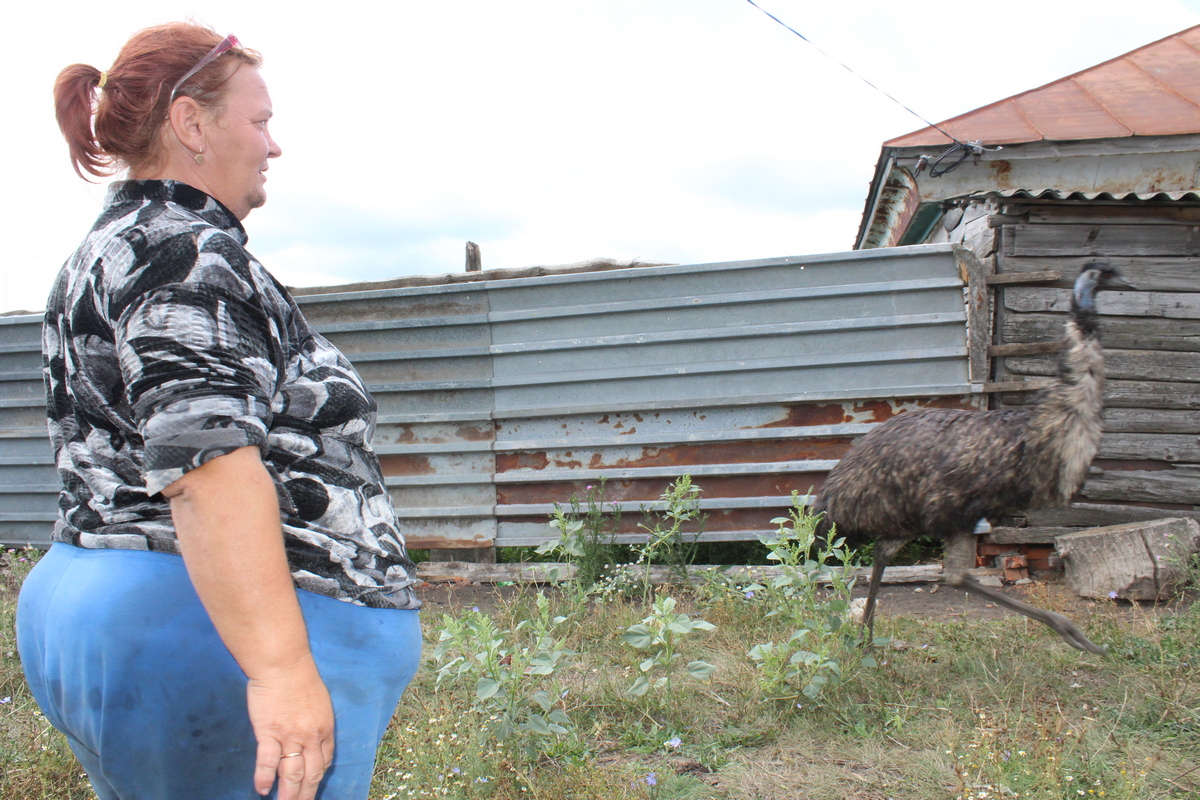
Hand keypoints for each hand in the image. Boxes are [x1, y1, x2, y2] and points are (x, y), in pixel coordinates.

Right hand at [246, 655, 334, 799]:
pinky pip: (268, 761)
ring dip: (288, 794)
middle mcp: (311, 736)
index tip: (311, 787)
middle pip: (310, 773)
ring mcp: (290, 736)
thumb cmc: (301, 677)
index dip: (317, 777)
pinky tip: (262, 790)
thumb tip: (313, 737)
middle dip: (305, 794)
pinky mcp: (269, 733)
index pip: (324, 761)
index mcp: (325, 728)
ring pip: (292, 773)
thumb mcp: (320, 701)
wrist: (283, 664)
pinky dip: (265, 777)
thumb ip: (317, 723)